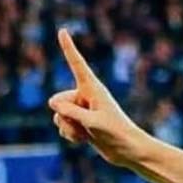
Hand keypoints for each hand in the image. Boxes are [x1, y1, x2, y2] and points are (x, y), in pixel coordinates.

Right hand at [48, 28, 149, 167]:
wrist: (128, 151)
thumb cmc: (117, 134)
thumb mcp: (93, 122)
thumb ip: (71, 112)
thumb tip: (53, 104)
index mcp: (93, 89)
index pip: (77, 65)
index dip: (69, 48)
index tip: (63, 30)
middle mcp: (86, 96)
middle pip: (57, 101)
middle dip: (66, 116)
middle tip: (86, 124)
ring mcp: (82, 110)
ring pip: (58, 116)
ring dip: (69, 128)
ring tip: (88, 133)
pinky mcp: (81, 122)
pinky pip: (62, 127)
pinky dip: (70, 135)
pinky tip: (85, 140)